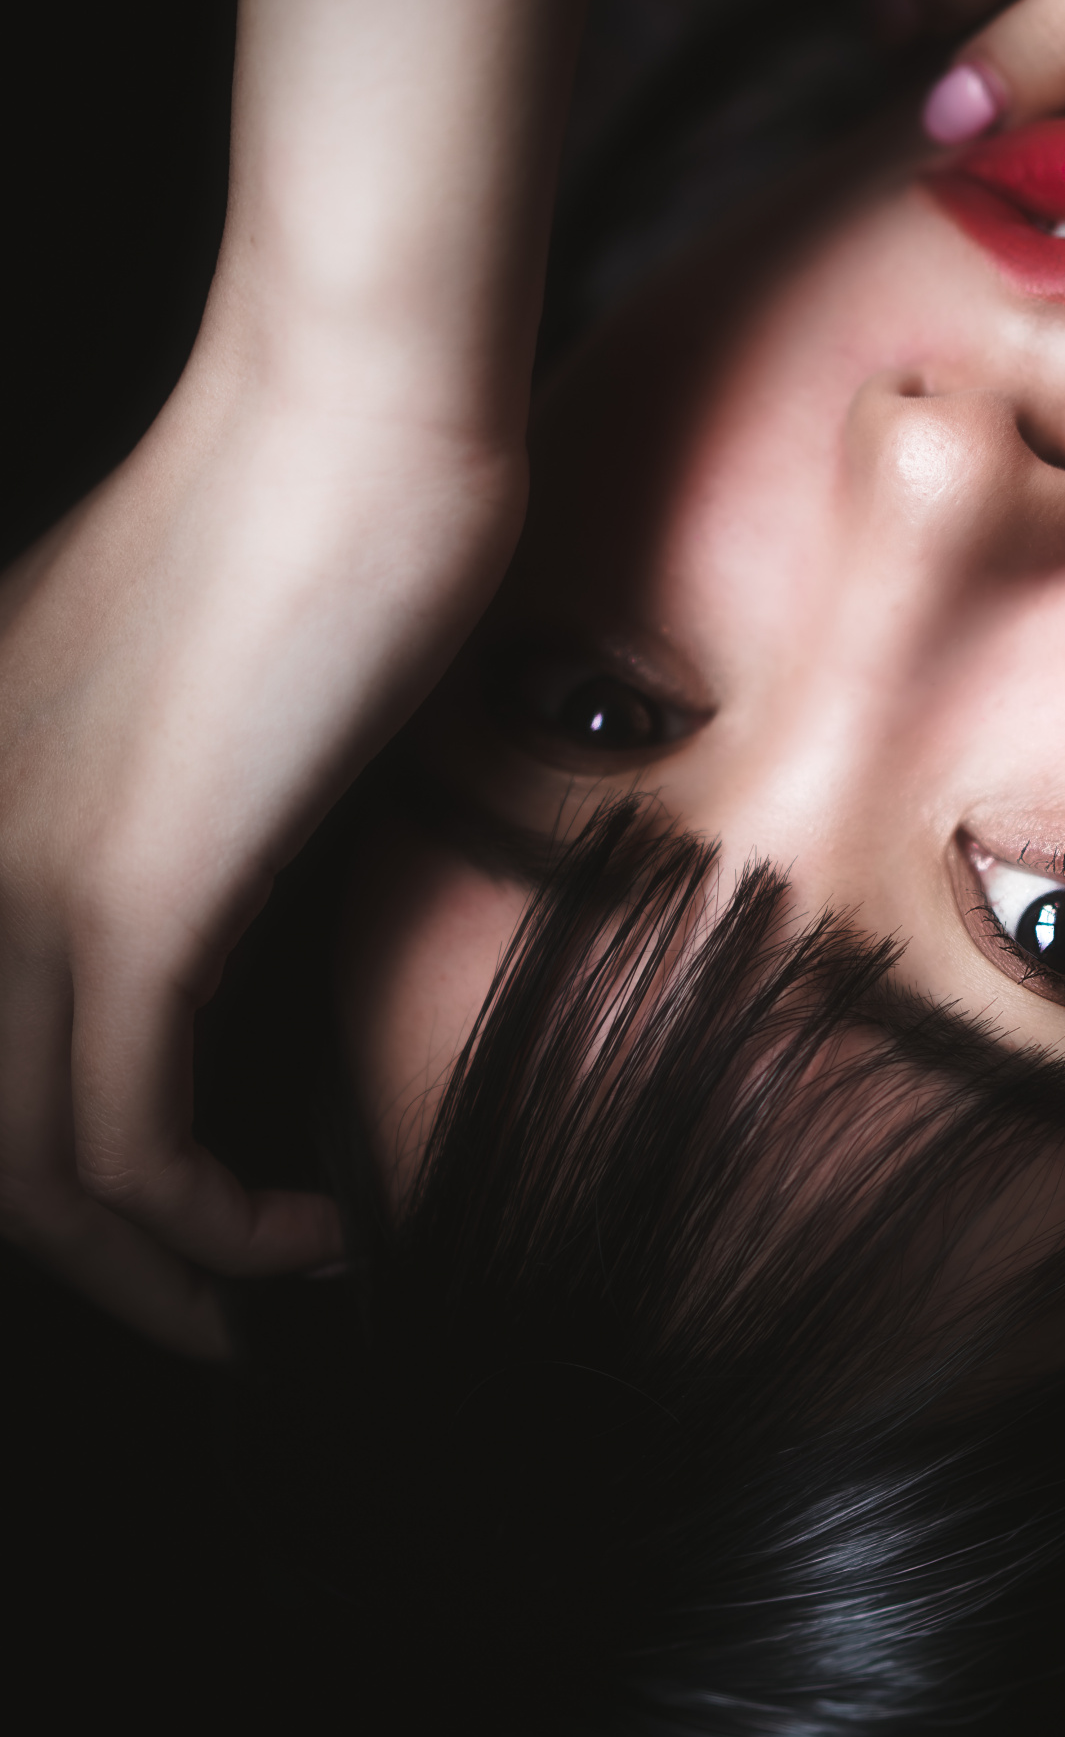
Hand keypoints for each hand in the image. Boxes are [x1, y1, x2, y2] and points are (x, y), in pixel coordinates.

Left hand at [0, 335, 525, 1358]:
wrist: (359, 419)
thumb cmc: (336, 521)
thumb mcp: (229, 694)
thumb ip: (194, 811)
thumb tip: (248, 915)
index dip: (68, 1178)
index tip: (194, 1225)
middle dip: (107, 1266)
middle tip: (224, 1317)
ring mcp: (27, 874)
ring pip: (38, 1166)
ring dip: (160, 1274)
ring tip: (272, 1297)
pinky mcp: (126, 899)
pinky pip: (128, 1138)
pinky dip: (215, 1227)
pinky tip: (312, 1231)